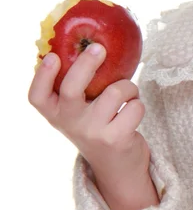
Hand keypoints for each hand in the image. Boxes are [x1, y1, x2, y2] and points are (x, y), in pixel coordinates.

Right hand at [28, 43, 150, 182]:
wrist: (116, 167)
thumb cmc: (98, 126)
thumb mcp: (80, 111)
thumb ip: (79, 87)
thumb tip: (91, 43)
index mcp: (57, 114)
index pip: (37, 97)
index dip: (42, 76)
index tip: (52, 56)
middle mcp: (70, 123)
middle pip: (71, 88)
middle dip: (86, 63)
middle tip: (99, 48)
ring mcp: (92, 132)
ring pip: (116, 91)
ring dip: (128, 87)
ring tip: (127, 95)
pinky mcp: (116, 138)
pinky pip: (135, 106)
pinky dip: (138, 104)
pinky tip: (132, 113)